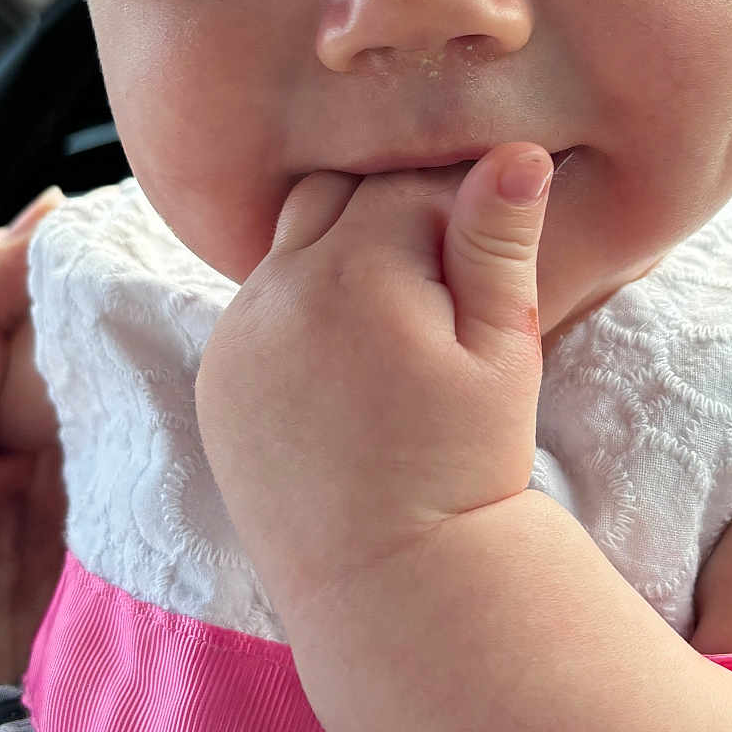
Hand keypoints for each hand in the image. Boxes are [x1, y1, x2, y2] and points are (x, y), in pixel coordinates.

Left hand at [194, 142, 552, 624]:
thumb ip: (499, 243)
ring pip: (289, 241)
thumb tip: (518, 150)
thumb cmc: (465, 464)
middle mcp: (278, 288)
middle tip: (442, 296)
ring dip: (339, 256)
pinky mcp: (214, 375)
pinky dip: (299, 307)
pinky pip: (257, 303)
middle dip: (390, 221)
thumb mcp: (502, 351)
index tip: (485, 269)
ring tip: (394, 327)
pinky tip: (346, 361)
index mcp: (356, 270)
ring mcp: (235, 333)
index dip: (457, 214)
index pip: (409, 184)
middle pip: (337, 194)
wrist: (389, 581)